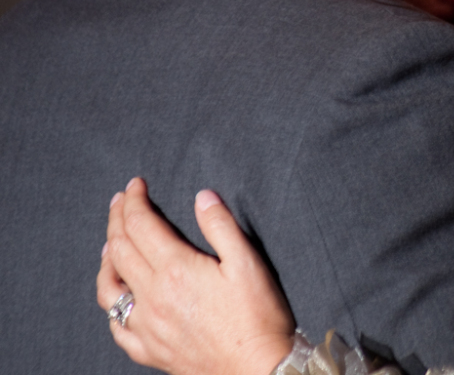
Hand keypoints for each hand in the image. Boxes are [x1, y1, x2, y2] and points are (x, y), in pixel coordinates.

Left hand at [97, 178, 295, 374]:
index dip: (135, 201)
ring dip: (106, 257)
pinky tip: (117, 295)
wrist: (256, 368)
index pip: (141, 225)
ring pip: (109, 286)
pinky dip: (111, 302)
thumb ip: (220, 226)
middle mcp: (153, 297)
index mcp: (176, 269)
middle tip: (121, 201)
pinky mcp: (150, 350)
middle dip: (117, 219)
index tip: (136, 186)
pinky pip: (117, 324)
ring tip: (111, 241)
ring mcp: (147, 326)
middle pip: (120, 249)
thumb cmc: (257, 316)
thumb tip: (203, 197)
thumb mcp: (247, 262)